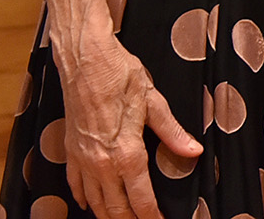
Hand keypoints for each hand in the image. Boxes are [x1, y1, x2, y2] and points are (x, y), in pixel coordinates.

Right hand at [58, 32, 203, 218]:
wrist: (85, 60)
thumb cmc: (119, 76)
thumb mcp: (153, 102)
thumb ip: (172, 132)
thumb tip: (193, 150)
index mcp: (127, 154)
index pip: (142, 200)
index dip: (152, 216)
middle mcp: (102, 164)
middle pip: (116, 209)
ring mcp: (83, 160)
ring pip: (95, 203)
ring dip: (108, 215)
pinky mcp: (70, 151)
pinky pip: (75, 185)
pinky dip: (84, 199)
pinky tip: (90, 204)